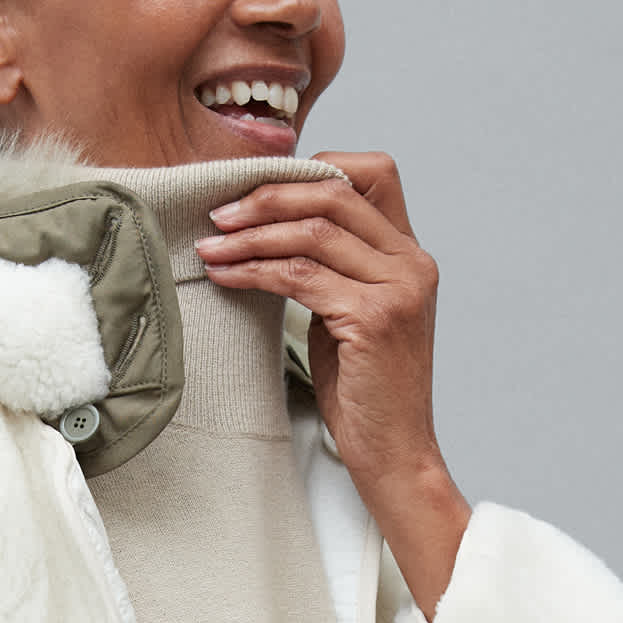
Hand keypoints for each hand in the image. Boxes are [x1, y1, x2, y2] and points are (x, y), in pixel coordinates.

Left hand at [195, 150, 470, 619]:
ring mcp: (397, 288)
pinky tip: (225, 276)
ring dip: (251, 236)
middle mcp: (412, 262)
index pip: (372, 172)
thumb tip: (270, 231)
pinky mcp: (374, 318)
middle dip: (269, 196)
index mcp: (410, 254)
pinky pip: (300, 276)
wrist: (393, 454)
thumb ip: (330, 269)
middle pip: (335, 192)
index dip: (314, 168)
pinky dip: (255, 271)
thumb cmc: (364, 393)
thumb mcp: (349, 315)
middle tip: (220, 213)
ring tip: (211, 246)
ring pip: (312, 231)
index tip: (260, 191)